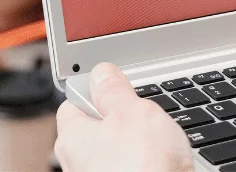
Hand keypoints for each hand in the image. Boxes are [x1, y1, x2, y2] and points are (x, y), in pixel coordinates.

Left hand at [55, 63, 193, 171]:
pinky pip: (132, 170)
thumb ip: (114, 90)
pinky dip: (146, 168)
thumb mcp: (133, 111)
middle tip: (145, 119)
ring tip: (159, 148)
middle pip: (97, 131)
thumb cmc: (142, 168)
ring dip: (137, 149)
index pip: (74, 105)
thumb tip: (102, 72)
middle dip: (121, 124)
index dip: (97, 94)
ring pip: (116, 155)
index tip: (117, 88)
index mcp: (71, 137)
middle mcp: (77, 165)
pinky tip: (163, 167)